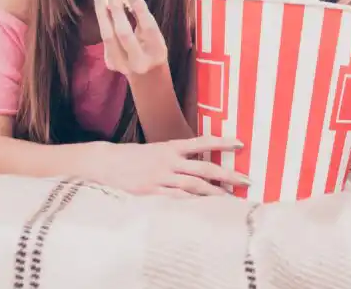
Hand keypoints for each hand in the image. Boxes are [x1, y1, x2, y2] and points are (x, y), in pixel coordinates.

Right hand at [79, 135, 249, 197]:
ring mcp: (160, 177)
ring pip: (194, 185)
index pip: (202, 142)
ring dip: (214, 192)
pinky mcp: (151, 192)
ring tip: (231, 199)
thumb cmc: (132, 157)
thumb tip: (198, 160)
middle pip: (205, 167)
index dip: (222, 142)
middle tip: (246, 180)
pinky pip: (176, 199)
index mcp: (171, 147)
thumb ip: (176, 155)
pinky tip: (204, 208)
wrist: (104, 162)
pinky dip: (191, 203)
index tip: (241, 143)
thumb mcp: (156, 150)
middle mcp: (169, 160)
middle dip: (227, 174)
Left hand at [94, 0, 167, 75]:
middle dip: (116, 9)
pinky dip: (102, 20)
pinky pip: (105, 38)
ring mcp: (121, 64)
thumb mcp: (156, 35)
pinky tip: (101, 7)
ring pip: (108, 36)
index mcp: (155, 52)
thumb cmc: (153, 49)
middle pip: (123, 33)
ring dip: (102, 13)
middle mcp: (137, 61)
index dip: (138, 7)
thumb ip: (143, 18)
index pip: (147, 27)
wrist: (146, 76)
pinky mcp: (110, 62)